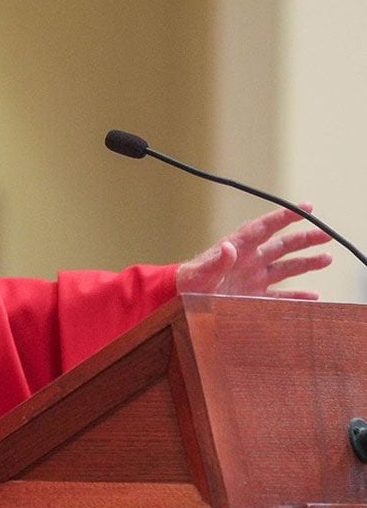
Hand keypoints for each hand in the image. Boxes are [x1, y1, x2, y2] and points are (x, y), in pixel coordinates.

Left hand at [175, 205, 332, 299]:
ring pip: (285, 267)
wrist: (180, 299)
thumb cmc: (188, 284)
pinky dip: (296, 296)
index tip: (306, 208)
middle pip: (282, 245)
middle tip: (327, 234)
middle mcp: (249, 260)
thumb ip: (217, 261)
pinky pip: (279, 295)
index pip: (265, 227)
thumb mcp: (202, 272)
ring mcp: (252, 278)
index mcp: (238, 248)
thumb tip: (229, 247)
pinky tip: (313, 296)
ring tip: (327, 258)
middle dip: (305, 239)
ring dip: (306, 263)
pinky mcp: (252, 295)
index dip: (285, 216)